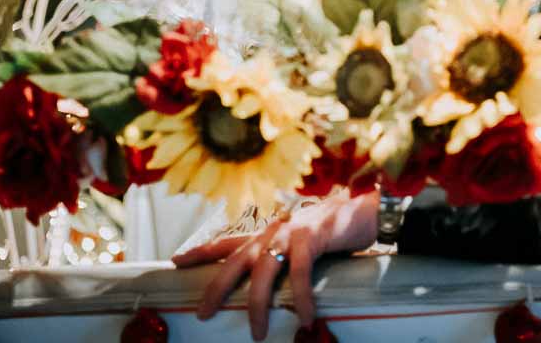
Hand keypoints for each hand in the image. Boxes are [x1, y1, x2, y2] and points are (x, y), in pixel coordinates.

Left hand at [172, 189, 378, 339]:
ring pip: (263, 273)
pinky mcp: (310, 239)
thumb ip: (283, 256)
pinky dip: (301, 300)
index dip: (200, 252)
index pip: (227, 242)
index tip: (175, 262)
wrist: (365, 211)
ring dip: (259, 305)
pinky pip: (299, 275)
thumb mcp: (300, 242)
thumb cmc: (333, 231)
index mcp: (267, 232)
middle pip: (235, 261)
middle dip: (216, 288)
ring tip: (258, 333)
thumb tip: (271, 285)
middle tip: (202, 313)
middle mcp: (272, 230)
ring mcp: (290, 233)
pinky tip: (305, 319)